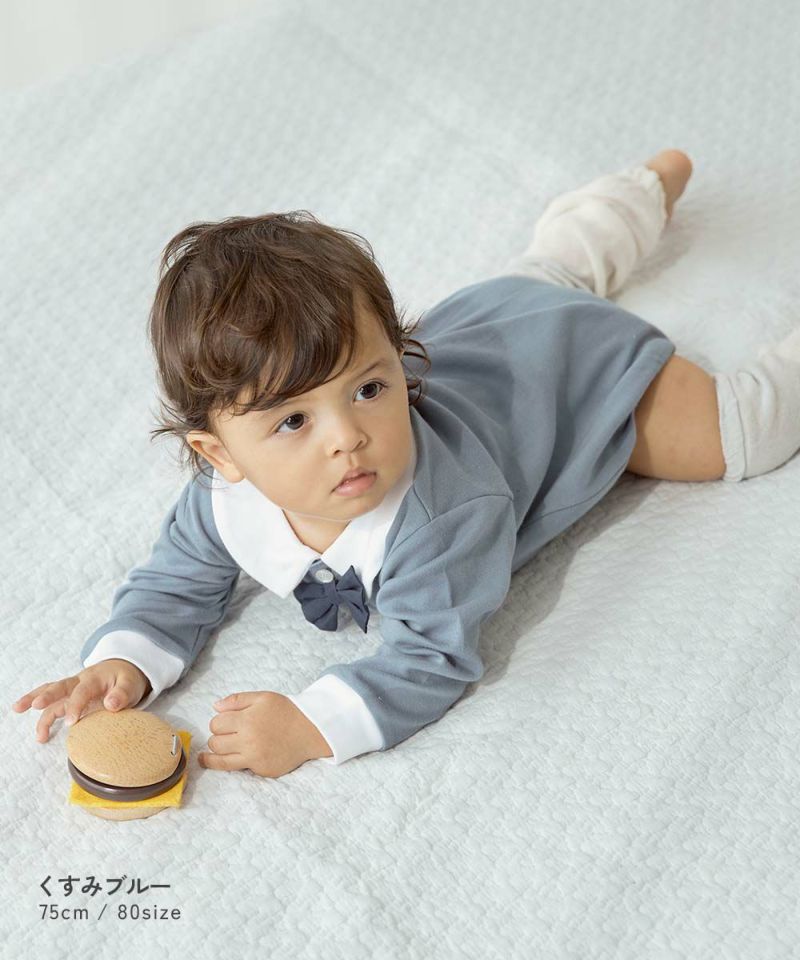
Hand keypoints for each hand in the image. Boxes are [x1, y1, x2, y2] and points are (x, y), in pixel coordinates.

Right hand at [12, 659, 151, 741]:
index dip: (76, 706)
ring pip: (51, 691)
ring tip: (18, 709)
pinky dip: (41, 710)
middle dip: (47, 695)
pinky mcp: (69, 697)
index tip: (71, 722)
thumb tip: (111, 704)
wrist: (124, 671)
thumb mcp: (130, 685)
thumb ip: (122, 694)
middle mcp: (79, 681)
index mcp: (95, 678)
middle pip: (61, 686)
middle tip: (35, 705)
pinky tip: (33, 724)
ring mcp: (73, 689)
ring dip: (34, 699)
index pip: (82, 691)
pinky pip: (53, 702)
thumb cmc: (126, 679)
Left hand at [199, 691, 331, 778]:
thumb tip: (215, 706)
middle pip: (215, 743)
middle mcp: (248, 741)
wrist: (310, 731)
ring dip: (218, 753)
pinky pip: (240, 769)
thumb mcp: (263, 697)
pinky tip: (240, 755)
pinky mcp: (261, 770)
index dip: (218, 722)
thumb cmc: (286, 711)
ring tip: (222, 748)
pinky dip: (237, 762)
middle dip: (217, 737)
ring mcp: (254, 759)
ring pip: (221, 761)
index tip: (225, 722)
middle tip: (227, 734)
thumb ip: (237, 700)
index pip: (216, 724)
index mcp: (247, 720)